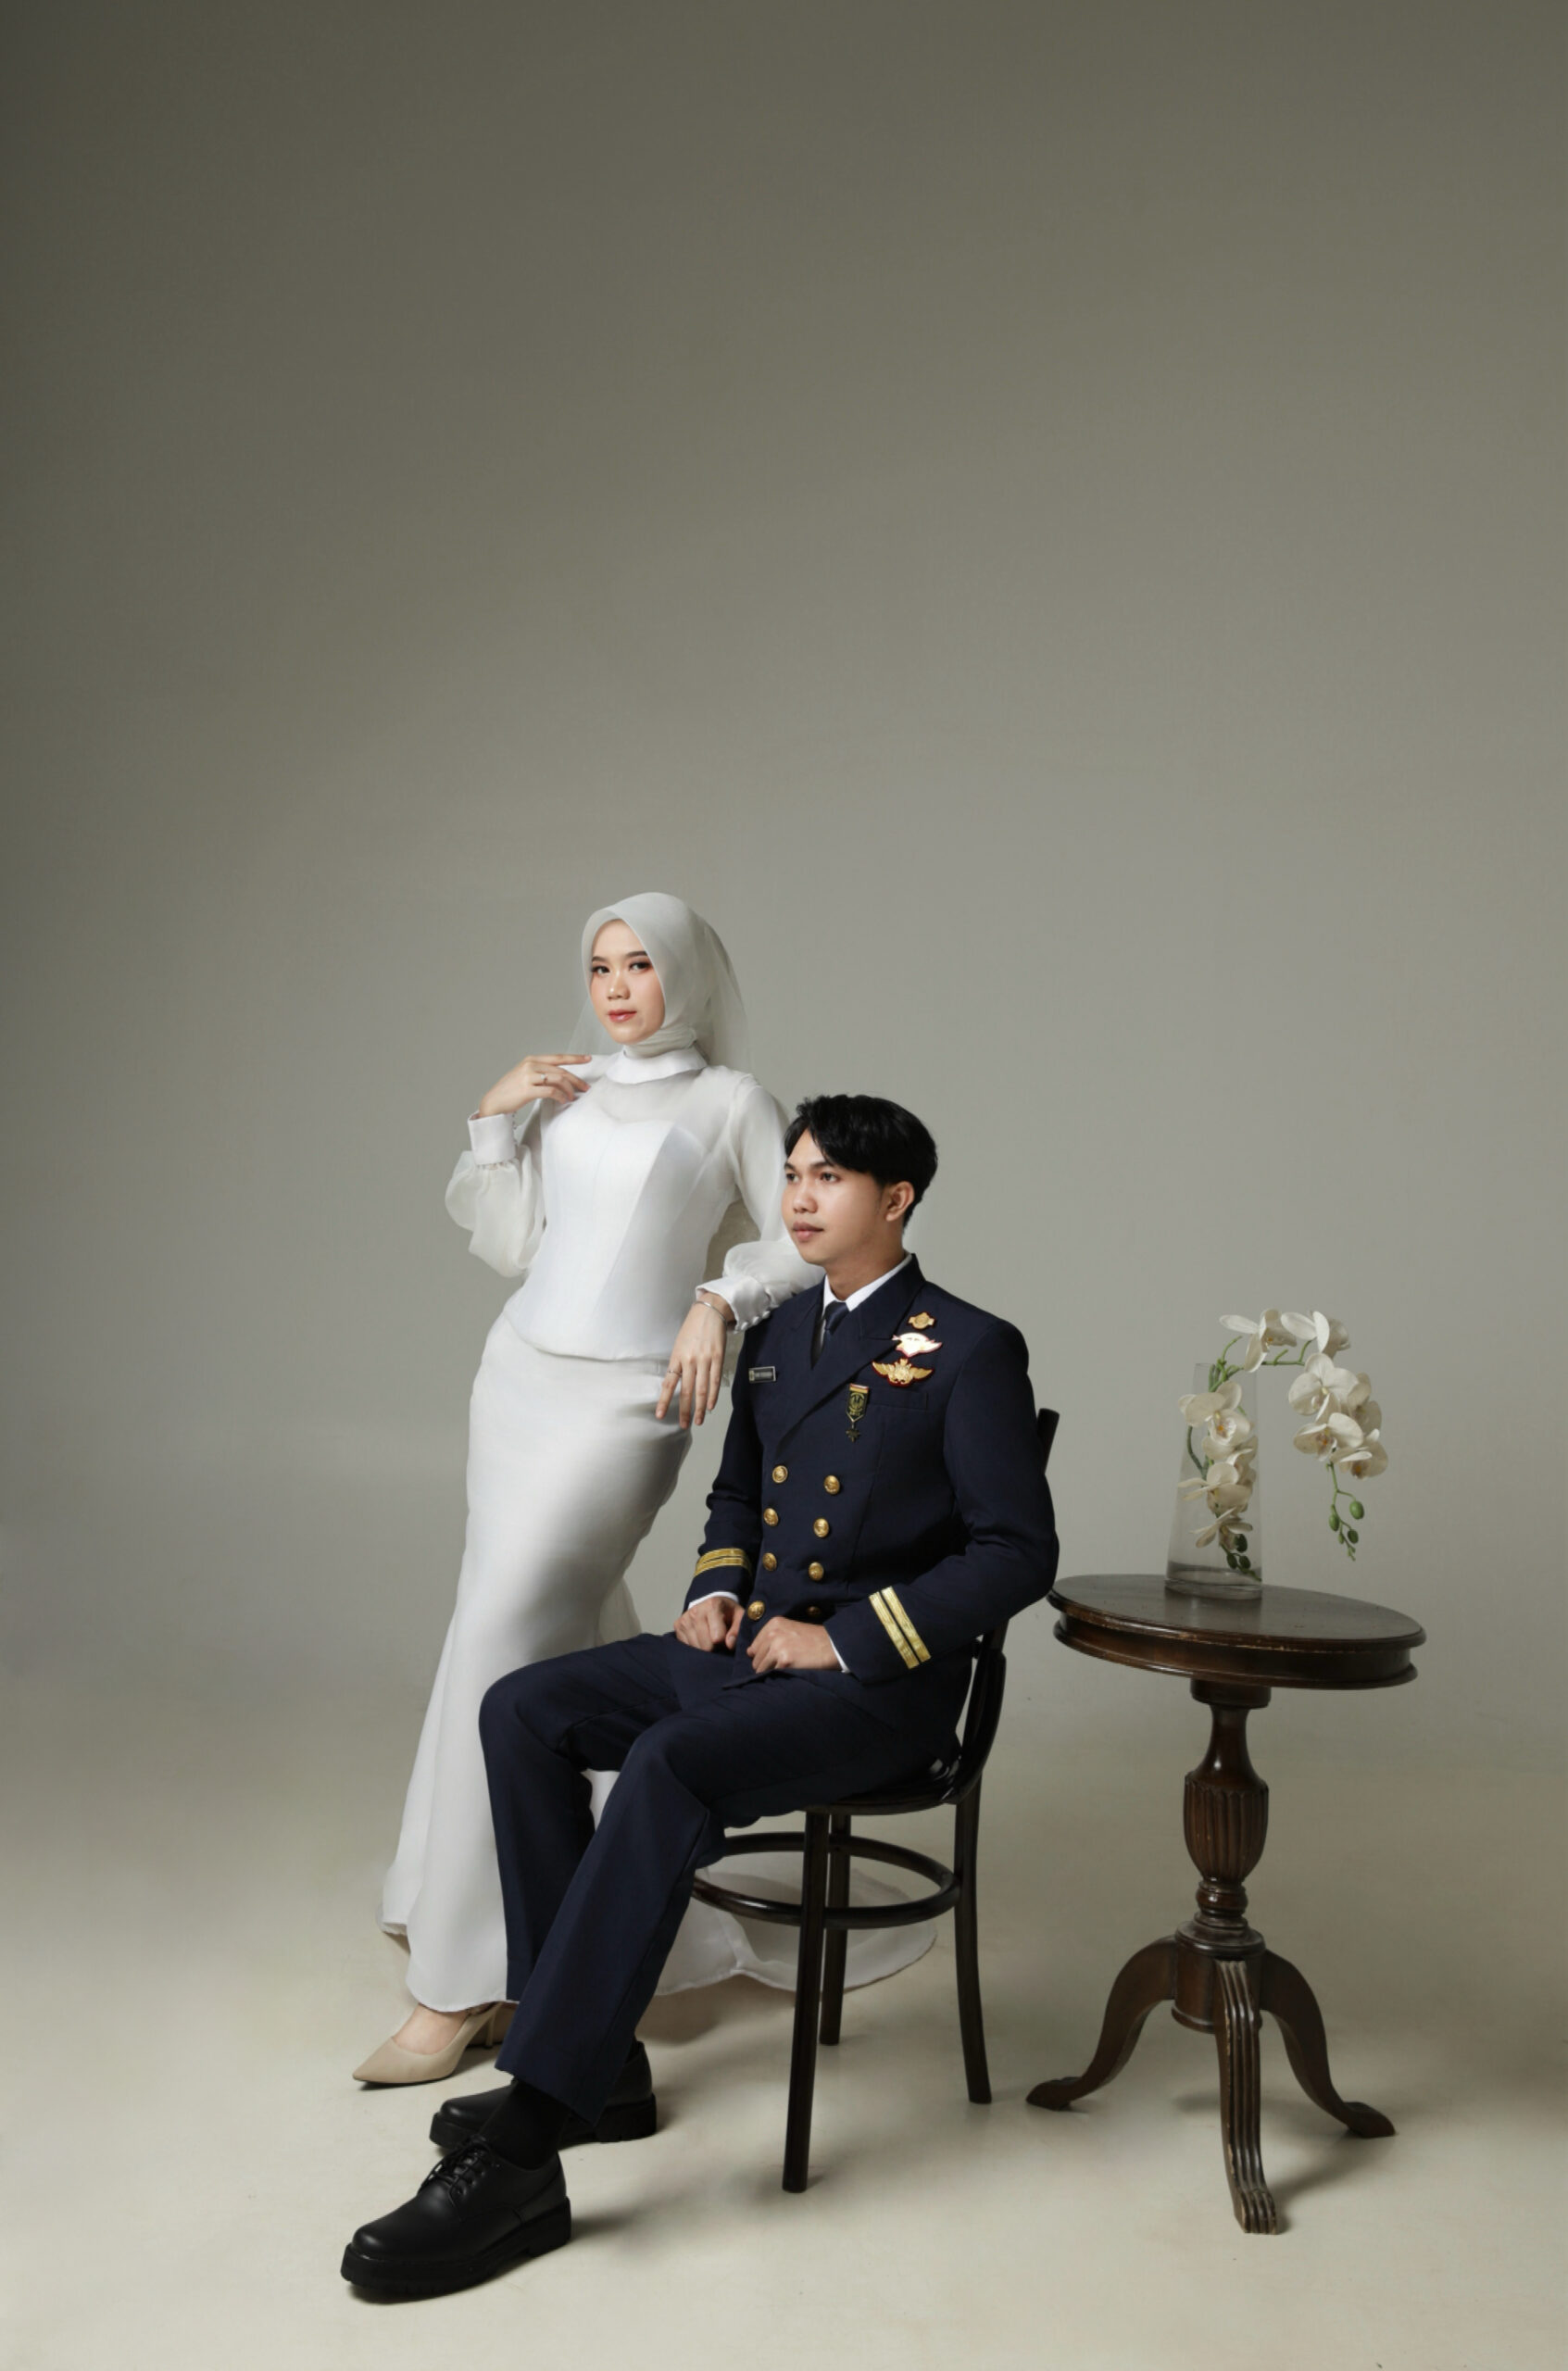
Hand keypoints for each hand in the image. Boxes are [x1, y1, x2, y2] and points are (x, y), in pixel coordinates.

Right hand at [476, 1054, 591, 1117]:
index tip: (588, 1058)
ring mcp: (528, 1076)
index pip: (558, 1057)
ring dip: (569, 1089)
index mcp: (531, 1060)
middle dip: (576, 1079)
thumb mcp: (525, 1076)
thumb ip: (541, 1073)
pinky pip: (551, 1091)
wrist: (494, 1102)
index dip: (575, 1058)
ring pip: (558, 1080)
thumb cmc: (511, 1091)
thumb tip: (561, 1079)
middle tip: (585, 1087)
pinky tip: (563, 1100)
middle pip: (561, 1070)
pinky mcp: (527, 1089)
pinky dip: (560, 1096)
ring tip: (572, 1097)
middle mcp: (530, 1065)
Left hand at [655, 1297, 732, 1426]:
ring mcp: (704, 1359)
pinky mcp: (718, 1358)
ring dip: (700, 1407)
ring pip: (701, 1389)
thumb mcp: (678, 1345)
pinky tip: (710, 1406)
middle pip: (685, 1391)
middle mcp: (689, 1360)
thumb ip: (677, 1364)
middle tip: (684, 1425)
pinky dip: (713, 1395)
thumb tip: (675, 1384)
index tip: (660, 1415)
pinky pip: (715, 1381)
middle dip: (684, 1410)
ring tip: (699, 1420)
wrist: (709, 1312)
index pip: (668, 1384)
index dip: (663, 1401)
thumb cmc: (692, 1329)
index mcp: (676, 1357)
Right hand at [674, 1596, 742, 1651]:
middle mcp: (696, 1611)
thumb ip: (737, 1630)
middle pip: (705, 1646)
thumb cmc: (727, 1612)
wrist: (711, 1604)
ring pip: (695, 1648)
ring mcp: (685, 1618)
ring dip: (704, 1649)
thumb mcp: (739, 1617)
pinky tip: (700, 1639)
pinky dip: (695, 1647)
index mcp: (712, 1606)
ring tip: (709, 1639)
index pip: (717, 1638)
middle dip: (714, 1648)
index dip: (724, 1644)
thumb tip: (729, 1644)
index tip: (727, 1639)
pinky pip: (686, 1647)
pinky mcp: (677, 1625)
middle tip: (718, 1641)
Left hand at [747, 1617, 839, 1673]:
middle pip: (756, 1658)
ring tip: (786, 1669)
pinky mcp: (784, 1661)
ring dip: (771, 1672)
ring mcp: (777, 1647)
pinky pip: (772, 1674)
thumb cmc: (812, 1638)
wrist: (833, 1645)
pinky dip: (779, 1676)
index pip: (754, 1647)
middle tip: (782, 1665)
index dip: (763, 1655)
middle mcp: (772, 1633)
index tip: (776, 1657)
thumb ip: (770, 1637)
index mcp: (773, 1624)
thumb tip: (749, 1652)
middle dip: (765, 1665)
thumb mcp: (790, 1629)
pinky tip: (790, 1671)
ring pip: (761, 1668)